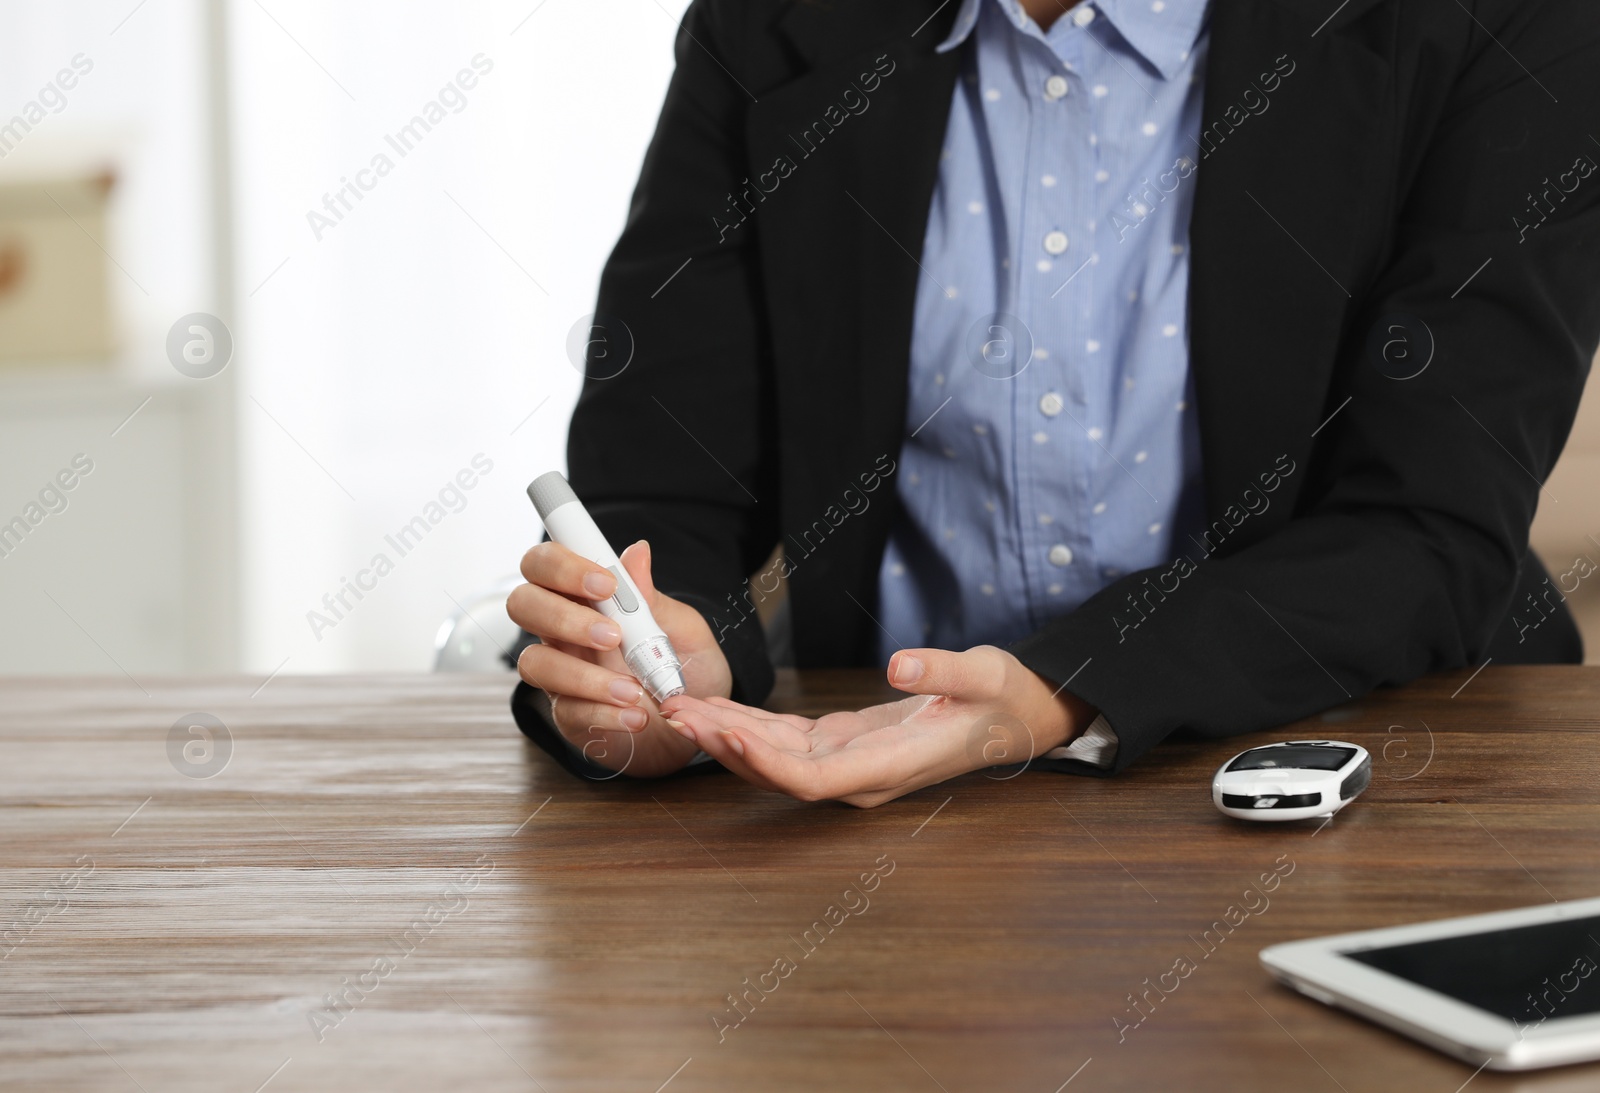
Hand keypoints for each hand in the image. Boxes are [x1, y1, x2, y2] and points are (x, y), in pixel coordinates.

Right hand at [508, 539, 730, 776]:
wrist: (696, 722)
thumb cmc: (686, 666)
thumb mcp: (683, 629)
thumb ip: (653, 598)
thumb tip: (638, 552)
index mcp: (583, 597)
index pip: (545, 563)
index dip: (562, 566)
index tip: (607, 583)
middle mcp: (561, 630)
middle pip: (522, 604)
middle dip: (562, 616)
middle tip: (613, 635)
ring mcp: (559, 673)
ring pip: (534, 662)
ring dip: (582, 675)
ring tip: (632, 689)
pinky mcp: (568, 715)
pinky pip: (566, 711)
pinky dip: (602, 713)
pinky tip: (636, 716)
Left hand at [658, 645, 1095, 806]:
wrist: (1019, 716)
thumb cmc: (1006, 699)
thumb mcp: (986, 675)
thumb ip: (944, 672)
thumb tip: (900, 665)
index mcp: (891, 766)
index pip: (813, 778)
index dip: (763, 761)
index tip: (724, 732)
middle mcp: (862, 775)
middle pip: (778, 771)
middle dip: (724, 744)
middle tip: (675, 712)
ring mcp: (851, 762)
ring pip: (774, 758)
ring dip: (726, 735)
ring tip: (678, 708)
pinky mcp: (846, 743)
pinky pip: (786, 740)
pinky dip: (748, 724)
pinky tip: (714, 707)